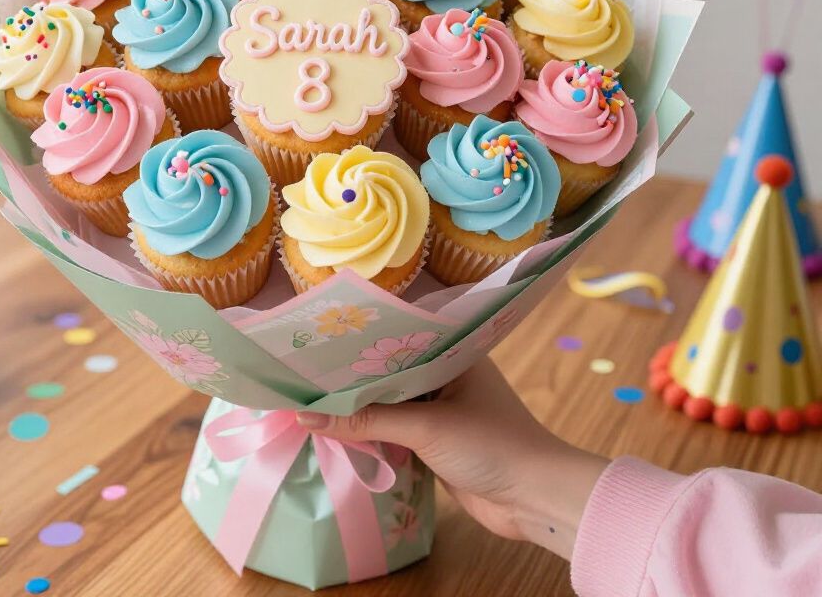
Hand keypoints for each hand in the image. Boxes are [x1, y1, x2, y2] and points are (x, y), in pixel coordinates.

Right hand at [296, 357, 606, 559]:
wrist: (535, 499)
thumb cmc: (491, 445)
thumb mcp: (424, 427)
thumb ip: (365, 421)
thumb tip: (305, 414)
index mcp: (451, 351)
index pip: (394, 336)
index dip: (356, 339)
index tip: (314, 339)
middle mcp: (445, 372)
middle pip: (388, 370)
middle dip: (351, 375)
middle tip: (301, 369)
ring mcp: (442, 407)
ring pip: (389, 401)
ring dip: (359, 405)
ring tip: (309, 395)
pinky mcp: (437, 440)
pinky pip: (395, 428)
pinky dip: (372, 431)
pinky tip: (338, 428)